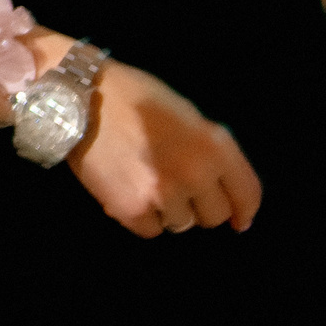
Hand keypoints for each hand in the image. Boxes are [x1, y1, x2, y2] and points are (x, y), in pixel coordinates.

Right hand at [67, 61, 262, 237]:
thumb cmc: (133, 96)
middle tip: (175, 187)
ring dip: (167, 209)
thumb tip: (219, 188)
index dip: (244, 210)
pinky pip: (150, 230)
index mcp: (214, 146)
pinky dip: (141, 215)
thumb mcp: (184, 114)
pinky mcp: (133, 211)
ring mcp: (164, 195)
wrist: (78, 96)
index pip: (247, 193)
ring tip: (144, 182)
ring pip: (181, 224)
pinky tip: (126, 189)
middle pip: (214, 216)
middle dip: (199, 205)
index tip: (238, 220)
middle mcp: (196, 174)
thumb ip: (207, 150)